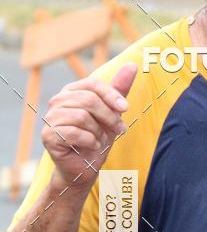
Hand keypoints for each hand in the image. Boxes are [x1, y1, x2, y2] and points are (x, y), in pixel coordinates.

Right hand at [42, 63, 137, 190]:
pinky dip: (90, 142)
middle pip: (89, 100)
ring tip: (99, 140)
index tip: (126, 108)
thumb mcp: (112, 113)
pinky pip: (75, 133)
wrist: (85, 167)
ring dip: (99, 132)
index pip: (93, 83)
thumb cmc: (97, 138)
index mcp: (72, 92)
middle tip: (120, 130)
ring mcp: (50, 118)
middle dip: (109, 117)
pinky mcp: (49, 135)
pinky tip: (91, 146)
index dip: (111, 95)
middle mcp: (58, 101)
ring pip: (82, 116)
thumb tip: (133, 64)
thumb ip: (119, 90)